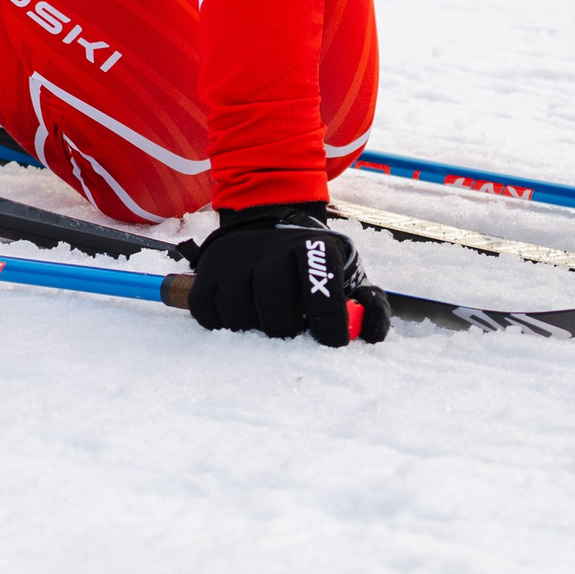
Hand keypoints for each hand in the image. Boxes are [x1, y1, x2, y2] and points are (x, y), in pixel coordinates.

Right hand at [188, 203, 388, 345]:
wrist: (267, 231)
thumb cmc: (312, 267)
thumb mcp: (345, 275)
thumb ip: (367, 306)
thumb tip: (368, 334)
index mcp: (309, 246)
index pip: (319, 281)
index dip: (328, 316)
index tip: (332, 342)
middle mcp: (268, 247)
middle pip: (274, 297)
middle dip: (285, 326)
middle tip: (291, 332)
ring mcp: (233, 259)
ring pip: (238, 311)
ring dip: (253, 327)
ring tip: (266, 319)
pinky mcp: (206, 273)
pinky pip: (208, 314)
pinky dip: (224, 324)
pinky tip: (242, 315)